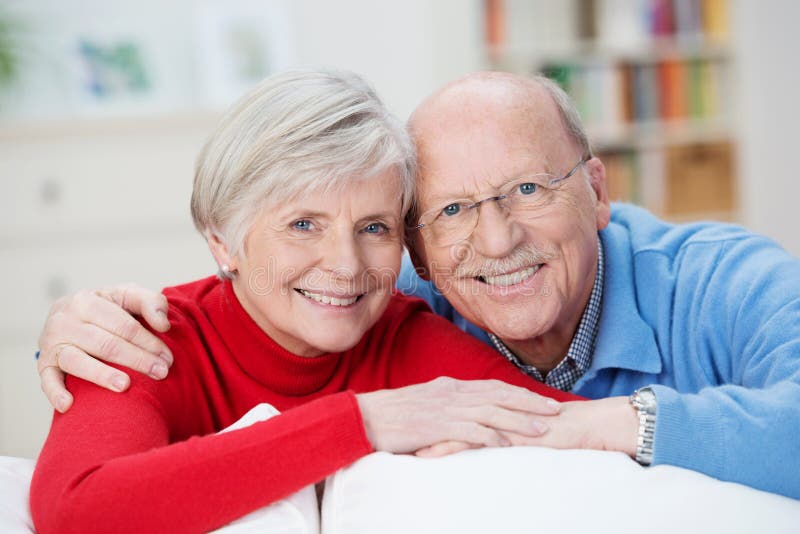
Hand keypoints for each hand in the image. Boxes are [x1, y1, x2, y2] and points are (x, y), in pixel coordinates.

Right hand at [37, 284, 172, 412]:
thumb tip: (163, 325)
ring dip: (101, 375)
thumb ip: (151, 302)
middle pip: (106, 344)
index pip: (124, 325)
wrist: (71, 315)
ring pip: (77, 361)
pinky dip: (55, 392)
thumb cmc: (107, 308)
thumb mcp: (127, 296)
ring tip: (125, 386)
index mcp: (86, 301)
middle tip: (161, 373)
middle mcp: (65, 321)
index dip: (149, 342)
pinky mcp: (44, 364)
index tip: (168, 358)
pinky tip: (68, 405)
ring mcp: (52, 343)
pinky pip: (47, 380)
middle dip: (137, 360)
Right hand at [356, 377, 560, 453]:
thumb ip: (446, 405)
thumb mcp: (423, 403)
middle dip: (530, 403)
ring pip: (492, 411)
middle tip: (555, 410)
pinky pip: (471, 431)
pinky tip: (507, 446)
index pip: (492, 387)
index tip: (540, 400)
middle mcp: (452, 392)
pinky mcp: (437, 425)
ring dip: (519, 421)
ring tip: (542, 430)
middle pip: (499, 395)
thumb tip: (466, 413)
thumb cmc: (391, 415)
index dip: (519, 393)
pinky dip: (491, 437)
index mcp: (450, 386)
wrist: (364, 417)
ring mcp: (445, 408)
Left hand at [415, 397, 638, 457]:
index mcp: (489, 404)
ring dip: (423, 435)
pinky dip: (446, 448)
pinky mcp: (505, 435)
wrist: (586, 425)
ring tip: (397, 444)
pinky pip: (471, 441)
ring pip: (451, 425)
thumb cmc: (555, 427)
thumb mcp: (519, 425)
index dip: (424, 413)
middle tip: (387, 430)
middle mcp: (489, 408)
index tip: (398, 421)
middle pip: (444, 413)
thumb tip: (480, 430)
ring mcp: (496, 420)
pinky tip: (427, 456)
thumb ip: (499, 423)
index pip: (450, 407)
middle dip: (415, 423)